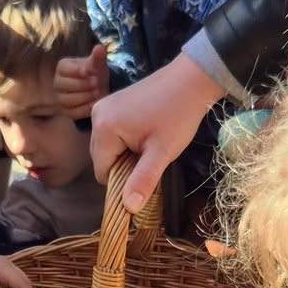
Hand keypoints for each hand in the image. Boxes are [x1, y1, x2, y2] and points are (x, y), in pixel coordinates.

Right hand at [54, 43, 109, 118]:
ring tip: (97, 92)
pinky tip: (95, 103)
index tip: (87, 72)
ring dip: (85, 97)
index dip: (75, 71)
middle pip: (64, 85)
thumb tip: (100, 47)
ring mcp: (60, 98)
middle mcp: (57, 83)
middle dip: (82, 85)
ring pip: (67, 100)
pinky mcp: (66, 111)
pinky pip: (72, 112)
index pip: (63, 68)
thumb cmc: (95, 73)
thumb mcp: (98, 64)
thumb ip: (98, 57)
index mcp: (63, 67)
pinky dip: (85, 108)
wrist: (98, 89)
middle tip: (96, 83)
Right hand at [90, 52, 222, 210]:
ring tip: (149, 142)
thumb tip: (128, 209)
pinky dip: (125, 139)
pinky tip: (145, 132)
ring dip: (125, 152)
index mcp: (104, 129)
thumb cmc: (177, 116)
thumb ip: (143, 180)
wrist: (190, 79)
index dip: (123, 179)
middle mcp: (96, 115)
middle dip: (123, 164)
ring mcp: (102, 106)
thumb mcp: (161, 153)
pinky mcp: (111, 102)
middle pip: (102, 158)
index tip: (146, 170)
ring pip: (107, 146)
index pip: (102, 171)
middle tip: (150, 155)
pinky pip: (111, 132)